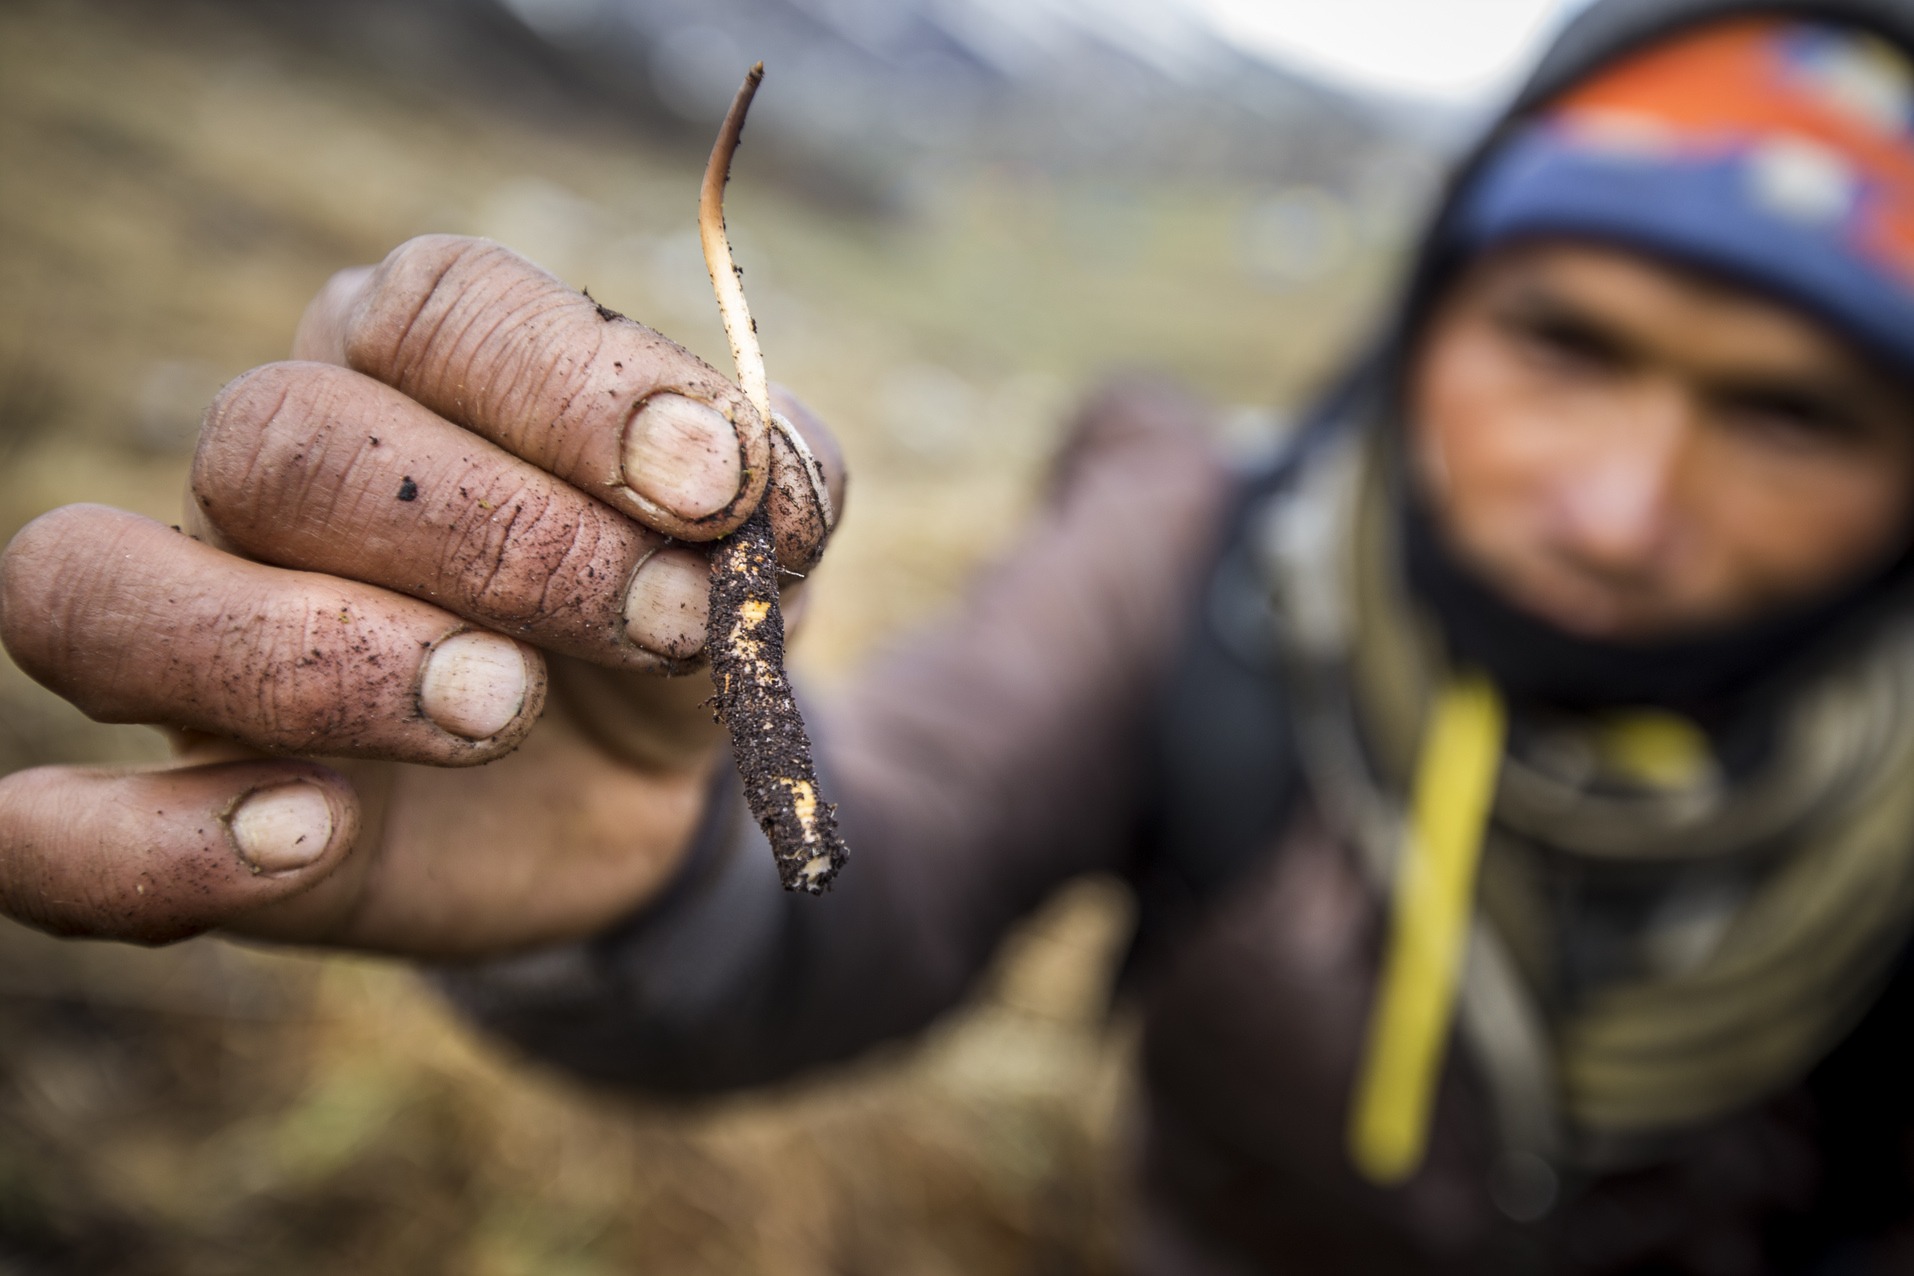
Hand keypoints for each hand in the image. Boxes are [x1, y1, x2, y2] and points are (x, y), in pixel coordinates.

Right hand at [0, 235, 843, 957]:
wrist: (647, 788)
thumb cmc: (679, 623)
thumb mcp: (763, 548)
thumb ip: (782, 488)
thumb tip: (763, 485)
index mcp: (418, 367)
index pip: (434, 305)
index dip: (576, 389)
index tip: (720, 489)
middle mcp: (278, 477)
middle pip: (278, 439)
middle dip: (492, 536)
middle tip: (656, 621)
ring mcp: (206, 644)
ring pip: (95, 590)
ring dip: (311, 653)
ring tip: (501, 706)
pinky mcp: (194, 812)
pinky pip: (48, 834)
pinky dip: (148, 845)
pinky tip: (314, 836)